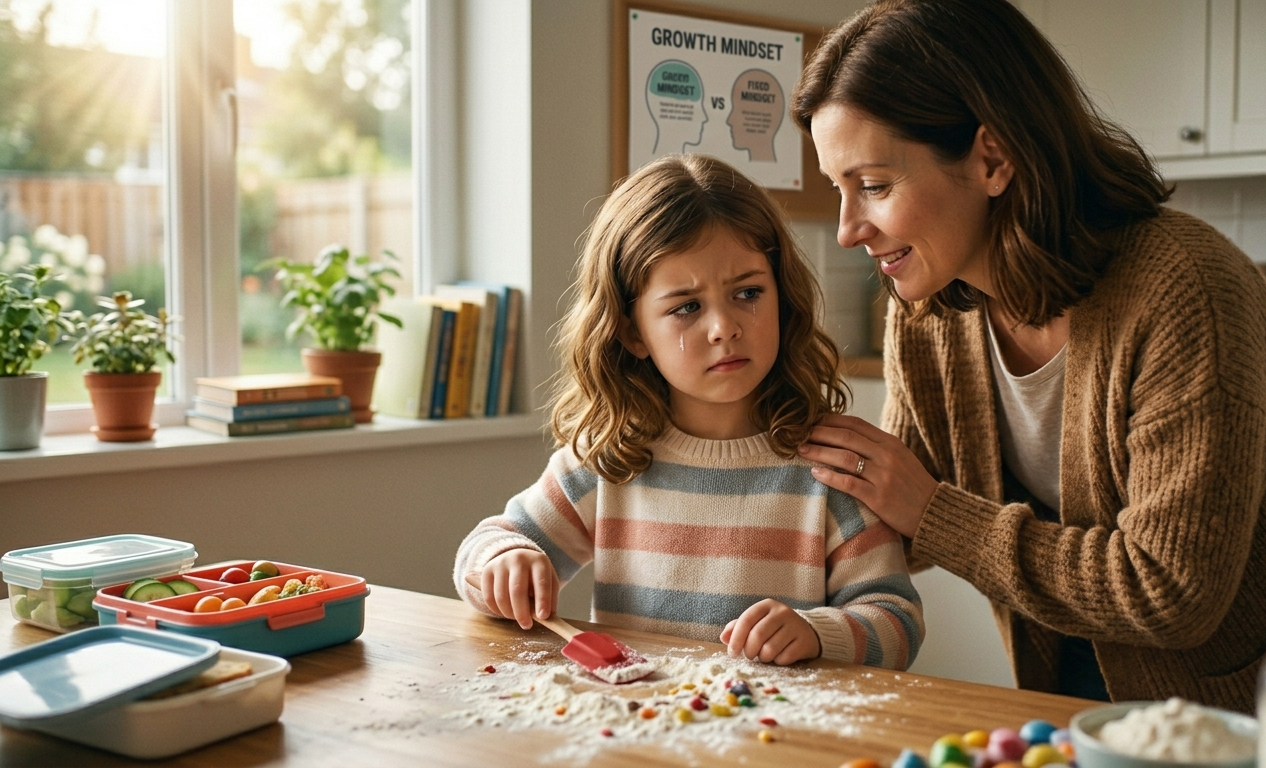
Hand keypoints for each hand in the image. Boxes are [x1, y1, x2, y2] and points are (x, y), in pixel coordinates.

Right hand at [479, 549, 559, 629]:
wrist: (518, 558)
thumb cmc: (536, 575)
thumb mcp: (549, 582)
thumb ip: (550, 599)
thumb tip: (547, 618)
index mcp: (539, 561)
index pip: (541, 582)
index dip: (542, 601)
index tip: (543, 617)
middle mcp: (519, 559)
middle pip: (517, 590)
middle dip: (521, 612)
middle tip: (526, 625)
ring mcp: (501, 563)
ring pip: (501, 596)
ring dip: (508, 613)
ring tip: (516, 618)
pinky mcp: (487, 570)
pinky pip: (488, 596)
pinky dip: (496, 610)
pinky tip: (505, 612)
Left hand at [720, 599, 819, 664]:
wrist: (806, 631)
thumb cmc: (774, 628)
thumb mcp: (756, 622)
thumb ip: (737, 628)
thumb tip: (723, 638)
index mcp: (767, 605)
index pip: (746, 619)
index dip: (736, 638)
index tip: (732, 653)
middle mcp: (782, 612)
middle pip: (757, 635)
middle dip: (749, 651)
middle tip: (750, 656)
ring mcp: (795, 626)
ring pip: (770, 649)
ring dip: (763, 658)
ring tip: (765, 655)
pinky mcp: (805, 640)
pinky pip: (784, 658)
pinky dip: (778, 661)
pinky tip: (780, 656)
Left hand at [798, 414, 937, 537]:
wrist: (935, 514)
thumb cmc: (913, 487)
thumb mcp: (900, 459)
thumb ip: (877, 447)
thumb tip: (846, 437)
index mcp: (891, 443)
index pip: (855, 424)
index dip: (830, 420)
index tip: (811, 420)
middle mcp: (887, 456)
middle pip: (846, 437)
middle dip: (819, 433)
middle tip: (798, 433)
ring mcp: (883, 476)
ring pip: (844, 457)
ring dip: (819, 452)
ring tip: (801, 450)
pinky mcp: (879, 498)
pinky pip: (848, 483)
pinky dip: (829, 476)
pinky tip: (814, 473)